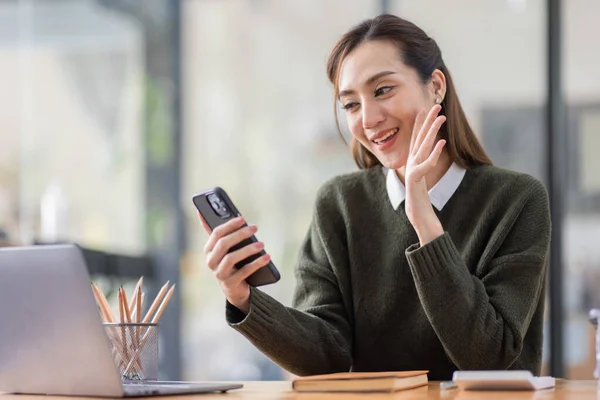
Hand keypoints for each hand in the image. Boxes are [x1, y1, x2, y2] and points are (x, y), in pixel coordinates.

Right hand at [198, 212, 270, 312]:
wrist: (233, 288)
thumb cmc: (229, 263)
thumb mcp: (222, 249)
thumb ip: (217, 233)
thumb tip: (201, 212)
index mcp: (208, 250)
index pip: (216, 234)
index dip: (229, 225)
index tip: (242, 218)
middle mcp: (211, 262)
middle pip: (223, 244)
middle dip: (240, 234)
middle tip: (255, 228)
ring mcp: (219, 274)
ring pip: (231, 258)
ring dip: (248, 249)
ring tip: (262, 244)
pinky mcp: (230, 284)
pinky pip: (244, 272)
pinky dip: (257, 263)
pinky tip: (267, 257)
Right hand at [404, 105, 445, 244]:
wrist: (418, 220)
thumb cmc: (423, 203)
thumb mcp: (424, 182)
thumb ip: (425, 169)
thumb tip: (430, 158)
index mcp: (414, 163)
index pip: (416, 140)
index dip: (420, 123)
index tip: (425, 108)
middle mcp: (411, 165)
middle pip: (419, 139)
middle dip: (426, 122)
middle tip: (434, 105)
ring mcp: (411, 173)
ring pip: (422, 148)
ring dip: (431, 131)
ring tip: (441, 117)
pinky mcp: (414, 182)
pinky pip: (424, 166)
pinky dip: (432, 154)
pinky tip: (441, 143)